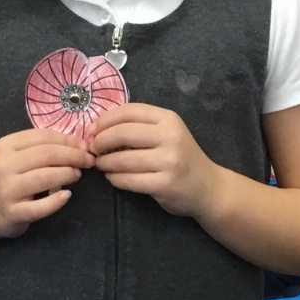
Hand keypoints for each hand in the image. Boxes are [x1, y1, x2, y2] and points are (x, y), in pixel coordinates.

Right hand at [0, 129, 93, 241]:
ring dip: (67, 174)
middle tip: (88, 160)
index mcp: (6, 146)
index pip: (42, 137)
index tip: (84, 145)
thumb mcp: (17, 157)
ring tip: (77, 174)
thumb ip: (42, 148)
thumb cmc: (7, 179)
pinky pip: (39, 207)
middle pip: (46, 154)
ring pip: (44, 177)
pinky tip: (67, 196)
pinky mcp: (12, 212)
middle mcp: (4, 166)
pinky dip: (56, 201)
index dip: (67, 139)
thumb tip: (78, 143)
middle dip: (73, 155)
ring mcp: (7, 190)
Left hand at [88, 103, 221, 217]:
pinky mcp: (164, 184)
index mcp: (168, 119)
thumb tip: (98, 128)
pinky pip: (129, 180)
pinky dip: (115, 179)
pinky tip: (113, 178)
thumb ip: (140, 127)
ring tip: (100, 164)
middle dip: (100, 141)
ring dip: (105, 162)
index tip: (91, 129)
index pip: (129, 111)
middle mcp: (170, 136)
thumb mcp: (167, 133)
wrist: (208, 187)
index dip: (105, 119)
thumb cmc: (181, 157)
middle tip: (92, 149)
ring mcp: (169, 161)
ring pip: (123, 159)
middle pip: (122, 133)